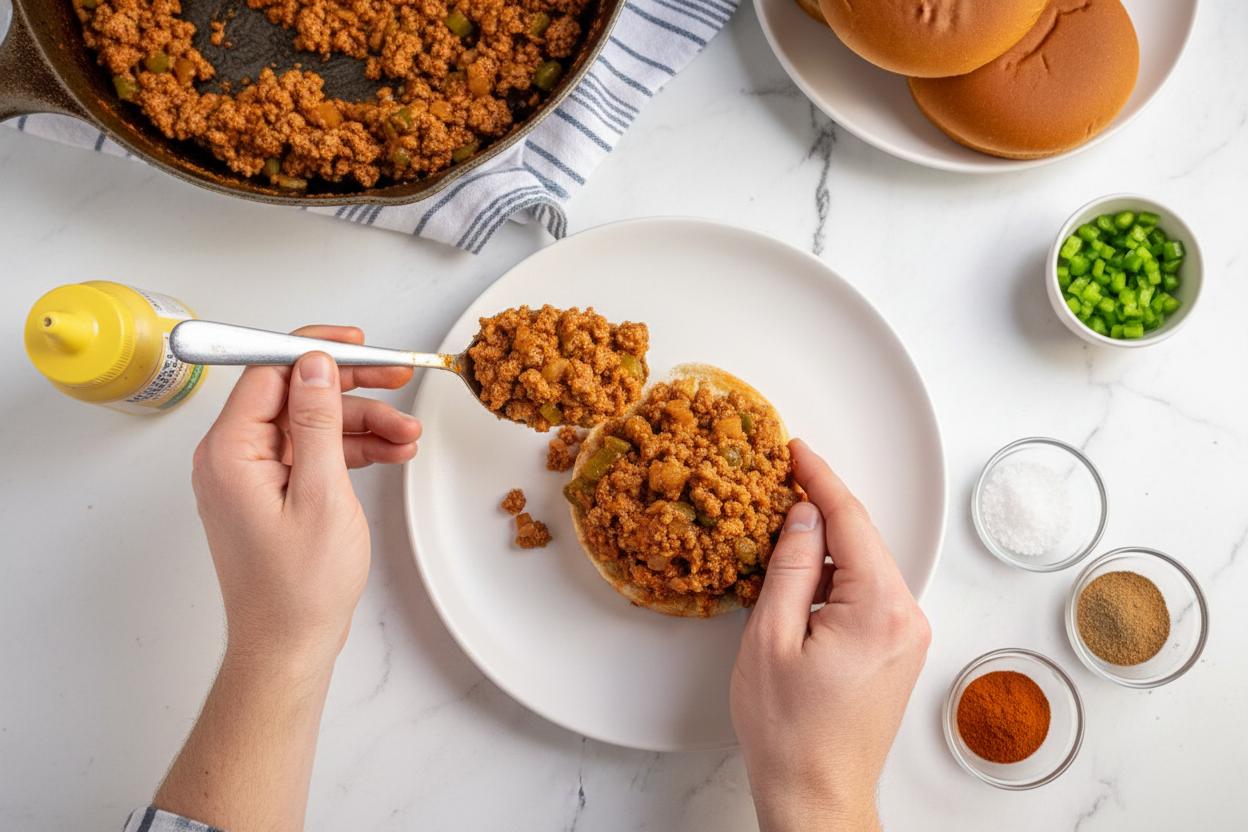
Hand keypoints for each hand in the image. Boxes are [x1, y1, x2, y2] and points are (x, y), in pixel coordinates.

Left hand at [157, 327, 418, 830]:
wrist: (288, 647)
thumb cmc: (298, 589)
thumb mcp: (321, 494)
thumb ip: (317, 422)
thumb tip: (314, 365)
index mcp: (230, 452)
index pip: (270, 372)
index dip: (318, 352)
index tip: (361, 345)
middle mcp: (231, 458)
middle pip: (294, 395)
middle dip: (350, 390)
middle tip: (396, 381)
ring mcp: (249, 477)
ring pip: (310, 426)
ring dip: (361, 425)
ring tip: (407, 436)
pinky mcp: (268, 494)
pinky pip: (311, 454)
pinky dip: (350, 451)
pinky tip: (389, 452)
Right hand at [730, 439, 930, 831]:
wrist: (817, 793)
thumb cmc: (789, 730)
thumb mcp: (770, 637)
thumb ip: (789, 567)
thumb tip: (801, 516)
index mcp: (879, 608)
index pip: (849, 520)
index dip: (820, 479)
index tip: (796, 451)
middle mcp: (905, 617)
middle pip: (862, 539)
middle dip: (822, 506)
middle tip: (783, 478)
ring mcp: (906, 636)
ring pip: (864, 565)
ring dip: (827, 543)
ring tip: (781, 527)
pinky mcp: (897, 651)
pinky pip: (867, 593)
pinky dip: (836, 575)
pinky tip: (803, 575)